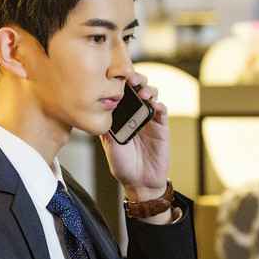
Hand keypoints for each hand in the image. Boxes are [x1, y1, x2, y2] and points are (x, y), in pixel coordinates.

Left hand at [99, 72, 170, 200]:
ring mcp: (149, 120)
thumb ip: (106, 127)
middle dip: (136, 80)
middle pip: (138, 89)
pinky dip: (159, 105)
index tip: (116, 76)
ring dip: (149, 89)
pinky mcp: (161, 128)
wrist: (138, 181)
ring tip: (143, 92)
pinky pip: (162, 111)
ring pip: (152, 95)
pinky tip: (154, 105)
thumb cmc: (122, 164)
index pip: (122, 93)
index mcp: (121, 116)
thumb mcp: (108, 144)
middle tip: (132, 78)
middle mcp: (135, 115)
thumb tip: (96, 109)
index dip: (120, 83)